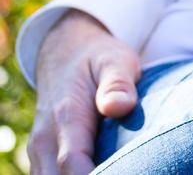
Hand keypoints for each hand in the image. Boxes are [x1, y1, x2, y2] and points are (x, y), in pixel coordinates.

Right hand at [27, 10, 140, 174]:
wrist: (65, 53)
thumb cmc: (98, 58)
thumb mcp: (115, 60)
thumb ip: (117, 83)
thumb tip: (119, 106)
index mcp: (66, 116)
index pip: (72, 162)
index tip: (123, 173)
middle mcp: (45, 139)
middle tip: (128, 170)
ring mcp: (40, 150)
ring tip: (116, 170)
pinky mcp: (43, 156)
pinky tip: (103, 169)